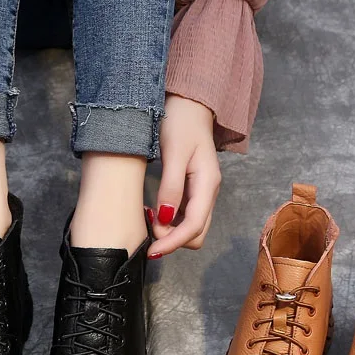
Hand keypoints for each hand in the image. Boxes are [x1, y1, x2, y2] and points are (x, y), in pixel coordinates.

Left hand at [148, 94, 220, 256]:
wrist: (190, 104)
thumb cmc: (181, 123)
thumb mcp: (173, 153)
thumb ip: (170, 187)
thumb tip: (164, 218)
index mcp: (207, 184)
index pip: (193, 227)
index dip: (172, 242)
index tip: (151, 250)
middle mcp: (208, 192)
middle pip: (196, 233)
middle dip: (172, 238)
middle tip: (146, 226)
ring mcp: (202, 191)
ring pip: (191, 226)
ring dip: (169, 230)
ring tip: (147, 215)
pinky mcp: (194, 188)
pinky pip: (185, 215)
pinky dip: (169, 219)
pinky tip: (153, 209)